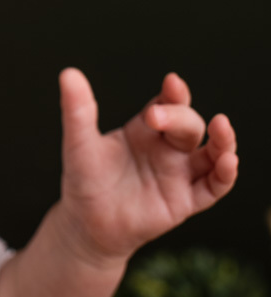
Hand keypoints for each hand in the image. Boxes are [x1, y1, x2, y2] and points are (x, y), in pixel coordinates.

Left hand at [56, 68, 238, 265]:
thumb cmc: (84, 180)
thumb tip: (68, 73)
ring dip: (222, 140)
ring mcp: (179, 174)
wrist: (86, 223)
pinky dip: (225, 174)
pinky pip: (214, 186)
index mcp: (144, 130)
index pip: (167, 104)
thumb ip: (77, 111)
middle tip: (156, 116)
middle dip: (178, 117)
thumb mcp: (79, 144)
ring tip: (222, 125)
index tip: (172, 83)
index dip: (173, 94)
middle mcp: (167, 148)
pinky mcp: (185, 201)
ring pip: (212, 152)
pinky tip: (228, 162)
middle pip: (187, 126)